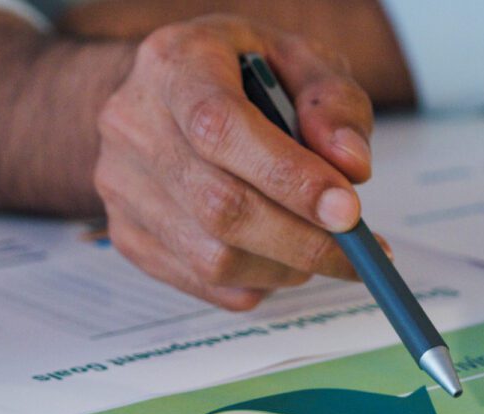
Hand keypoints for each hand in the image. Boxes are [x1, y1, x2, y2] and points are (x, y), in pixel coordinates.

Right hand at [94, 15, 373, 309]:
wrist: (172, 89)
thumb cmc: (242, 72)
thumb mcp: (301, 60)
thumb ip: (334, 102)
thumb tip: (351, 167)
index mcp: (174, 63)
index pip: (220, 128)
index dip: (288, 177)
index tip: (348, 210)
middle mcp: (134, 125)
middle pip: (219, 205)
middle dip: (303, 239)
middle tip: (360, 247)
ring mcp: (123, 186)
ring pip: (212, 256)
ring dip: (287, 266)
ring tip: (323, 245)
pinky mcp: (128, 234)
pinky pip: (204, 282)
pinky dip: (260, 281)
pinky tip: (282, 254)